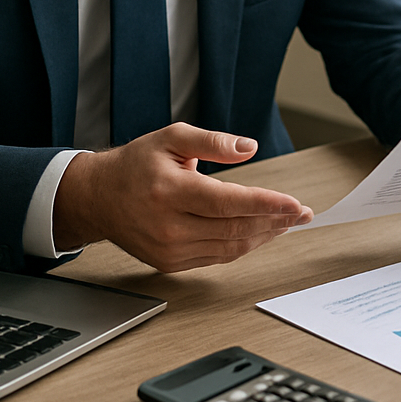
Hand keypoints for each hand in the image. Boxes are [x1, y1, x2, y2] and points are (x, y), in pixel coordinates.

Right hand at [53, 122, 311, 272]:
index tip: (295, 204)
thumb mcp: (171, 137)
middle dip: (276, 221)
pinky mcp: (170, 264)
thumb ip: (212, 141)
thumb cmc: (136, 164)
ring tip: (288, 222)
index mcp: (170, 191)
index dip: (266, 204)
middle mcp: (169, 226)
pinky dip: (243, 246)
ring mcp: (169, 249)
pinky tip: (259, 233)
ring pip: (230, 248)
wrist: (98, 198)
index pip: (228, 202)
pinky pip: (217, 258)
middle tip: (302, 213)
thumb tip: (249, 148)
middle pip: (235, 228)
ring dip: (264, 236)